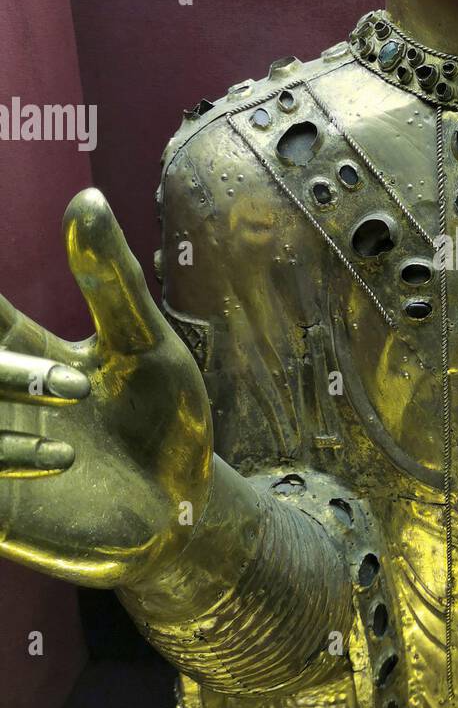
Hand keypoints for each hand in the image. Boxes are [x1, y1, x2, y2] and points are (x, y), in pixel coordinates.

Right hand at [0, 190, 212, 587]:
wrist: (190, 507)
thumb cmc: (165, 416)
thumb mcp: (145, 343)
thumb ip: (110, 280)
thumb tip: (85, 199)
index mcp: (14, 349)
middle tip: (65, 375)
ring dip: (0, 386)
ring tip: (77, 390)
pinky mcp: (3, 509)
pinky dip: (7, 456)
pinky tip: (64, 453)